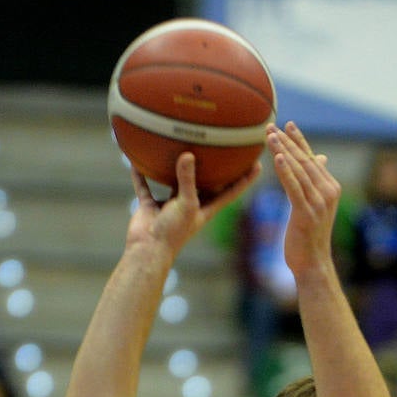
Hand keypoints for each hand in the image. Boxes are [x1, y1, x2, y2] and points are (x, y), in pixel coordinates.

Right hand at [126, 152, 257, 256]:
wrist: (147, 250)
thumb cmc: (173, 232)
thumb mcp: (186, 204)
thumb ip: (187, 180)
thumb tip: (188, 154)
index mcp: (205, 209)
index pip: (231, 191)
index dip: (245, 179)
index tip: (259, 163)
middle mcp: (190, 205)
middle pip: (205, 183)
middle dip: (214, 168)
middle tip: (222, 146)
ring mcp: (170, 206)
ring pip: (174, 182)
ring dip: (175, 168)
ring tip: (179, 146)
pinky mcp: (151, 206)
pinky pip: (145, 186)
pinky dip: (141, 175)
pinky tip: (137, 160)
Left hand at [266, 121, 340, 278]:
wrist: (313, 263)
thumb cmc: (310, 235)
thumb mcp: (314, 205)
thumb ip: (315, 181)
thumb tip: (320, 158)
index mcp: (330, 187)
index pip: (312, 158)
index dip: (299, 141)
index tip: (286, 124)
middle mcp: (328, 191)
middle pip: (305, 160)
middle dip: (287, 142)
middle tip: (270, 126)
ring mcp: (319, 202)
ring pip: (299, 170)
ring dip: (283, 151)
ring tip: (269, 136)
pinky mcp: (307, 212)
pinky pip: (294, 187)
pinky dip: (286, 171)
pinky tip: (277, 158)